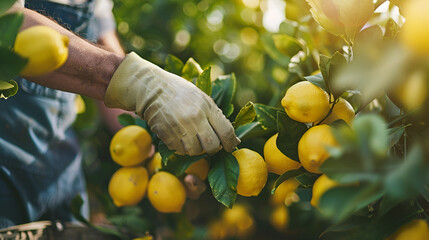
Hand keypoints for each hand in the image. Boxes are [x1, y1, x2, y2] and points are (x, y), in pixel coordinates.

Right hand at [104, 52, 239, 155]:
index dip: (231, 143)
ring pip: (196, 151)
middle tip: (209, 144)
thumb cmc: (180, 92)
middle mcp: (195, 117)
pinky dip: (181, 148)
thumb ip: (216, 117)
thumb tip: (235, 139)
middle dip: (213, 148)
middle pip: (212, 146)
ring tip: (192, 139)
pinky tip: (179, 137)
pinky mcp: (166, 134)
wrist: (151, 88)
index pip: (226, 131)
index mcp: (206, 106)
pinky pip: (180, 151)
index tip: (230, 147)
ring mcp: (180, 127)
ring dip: (196, 149)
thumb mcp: (201, 98)